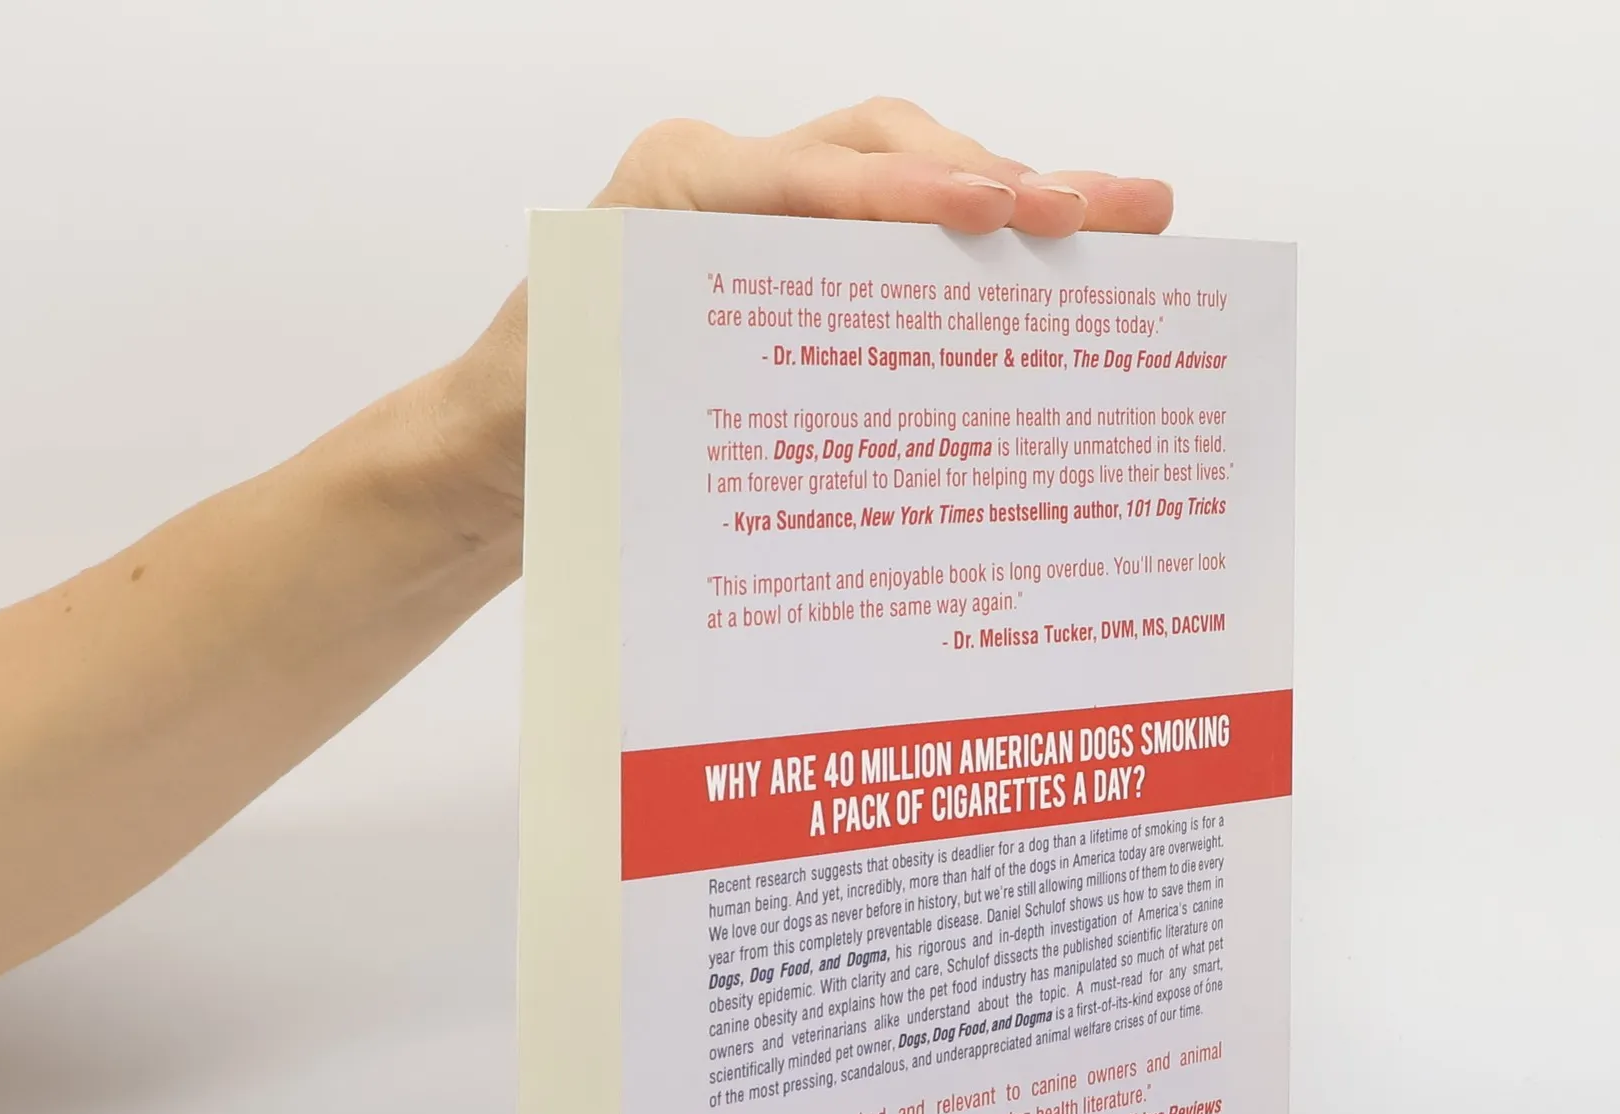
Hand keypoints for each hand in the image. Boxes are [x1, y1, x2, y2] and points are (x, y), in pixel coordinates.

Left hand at [445, 100, 1173, 519]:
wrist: (496, 453)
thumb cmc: (537, 429)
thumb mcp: (584, 397)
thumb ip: (682, 365)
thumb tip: (812, 392)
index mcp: (674, 190)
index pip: (816, 178)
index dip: (914, 196)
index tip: (1002, 213)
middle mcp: (730, 185)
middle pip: (889, 154)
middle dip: (1006, 184)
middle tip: (1112, 211)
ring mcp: (769, 220)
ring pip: (908, 188)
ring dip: (1012, 212)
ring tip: (1123, 229)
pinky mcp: (795, 266)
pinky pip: (896, 247)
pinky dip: (972, 263)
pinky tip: (1049, 284)